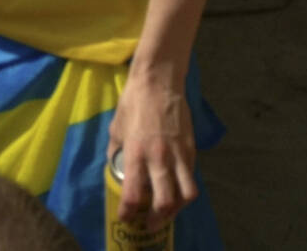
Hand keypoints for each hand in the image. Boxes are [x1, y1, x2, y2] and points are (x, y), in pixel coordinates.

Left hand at [107, 72, 196, 230]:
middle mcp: (159, 158)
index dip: (129, 211)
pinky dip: (185, 190)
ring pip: (186, 196)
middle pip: (165, 202)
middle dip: (157, 220)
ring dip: (177, 209)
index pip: (133, 193)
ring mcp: (178, 154)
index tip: (126, 218)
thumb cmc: (133, 101)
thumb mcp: (116, 126)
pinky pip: (192, 178)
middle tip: (150, 225)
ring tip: (167, 212)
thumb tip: (114, 165)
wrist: (159, 81)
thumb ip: (116, 149)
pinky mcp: (191, 149)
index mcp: (136, 152)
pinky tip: (176, 190)